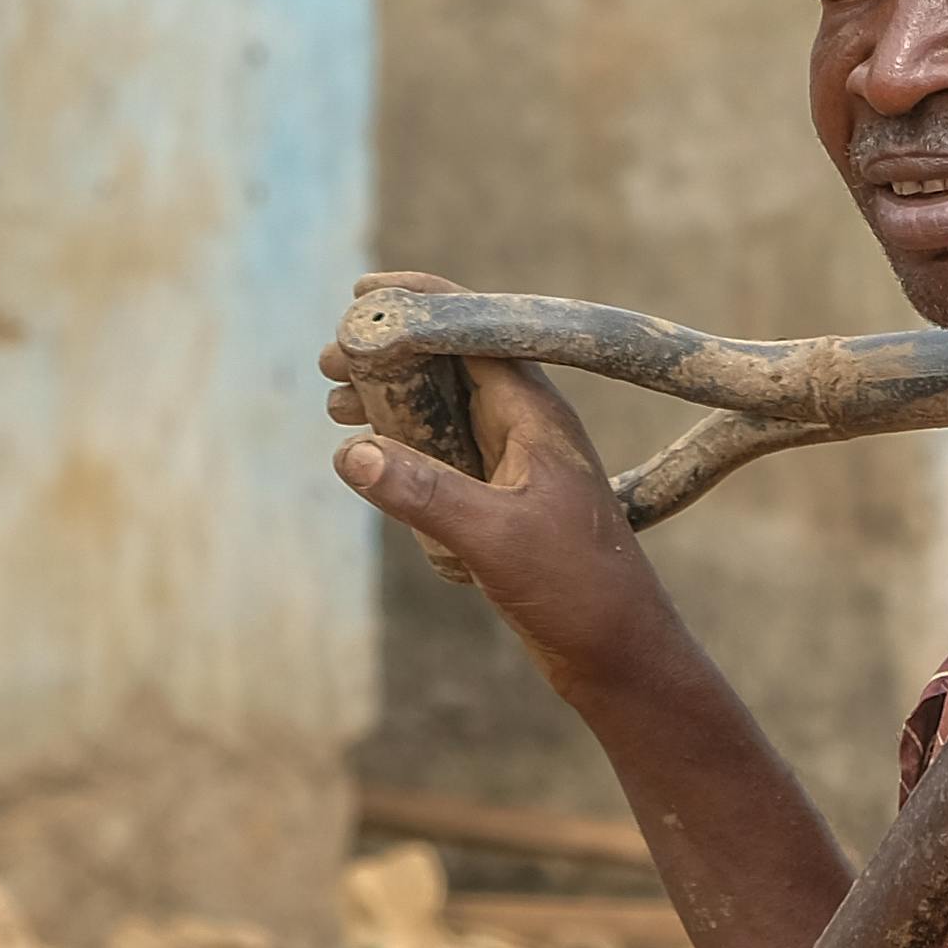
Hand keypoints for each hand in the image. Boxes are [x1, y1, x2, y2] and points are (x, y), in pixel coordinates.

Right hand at [324, 269, 659, 674]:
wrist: (618, 653)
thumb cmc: (577, 591)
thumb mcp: (493, 539)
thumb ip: (425, 494)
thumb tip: (351, 452)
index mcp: (538, 415)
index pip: (476, 331)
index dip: (420, 304)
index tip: (363, 294)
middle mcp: (529, 428)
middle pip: (453, 363)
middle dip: (391, 353)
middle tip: (329, 361)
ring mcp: (517, 463)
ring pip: (446, 408)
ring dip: (392, 400)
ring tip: (334, 404)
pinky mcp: (505, 499)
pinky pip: (447, 453)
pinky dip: (406, 445)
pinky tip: (370, 457)